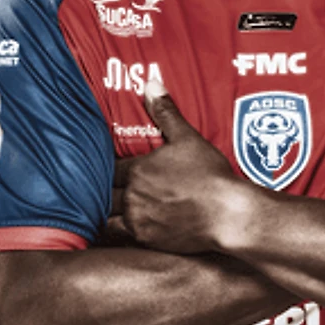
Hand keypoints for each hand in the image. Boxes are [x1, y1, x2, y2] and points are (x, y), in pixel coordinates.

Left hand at [102, 81, 240, 253]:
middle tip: (96, 189)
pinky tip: (116, 231)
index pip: (107, 168)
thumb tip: (151, 84)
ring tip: (101, 211)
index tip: (102, 167)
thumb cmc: (210, 175)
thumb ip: (166, 112)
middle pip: (102, 193)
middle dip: (99, 191)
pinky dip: (114, 233)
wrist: (227, 213)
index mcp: (138, 169)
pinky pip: (119, 238)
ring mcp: (139, 220)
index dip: (103, 168)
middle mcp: (133, 195)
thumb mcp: (189, 138)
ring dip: (103, 213)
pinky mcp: (147, 240)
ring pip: (104, 218)